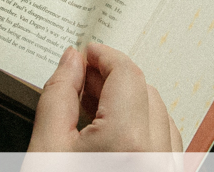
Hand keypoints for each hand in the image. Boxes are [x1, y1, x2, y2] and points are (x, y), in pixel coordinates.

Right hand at [28, 43, 181, 154]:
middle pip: (145, 90)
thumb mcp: (45, 149)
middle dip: (114, 79)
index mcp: (127, 141)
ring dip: (131, 103)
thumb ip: (58, 96)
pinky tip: (117, 132)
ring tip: (96, 107)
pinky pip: (167, 143)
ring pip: (160, 115)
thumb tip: (71, 61)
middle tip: (83, 79)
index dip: (104, 56)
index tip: (87, 54)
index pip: (126, 73)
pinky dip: (145, 129)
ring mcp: (165, 169)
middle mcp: (155, 156)